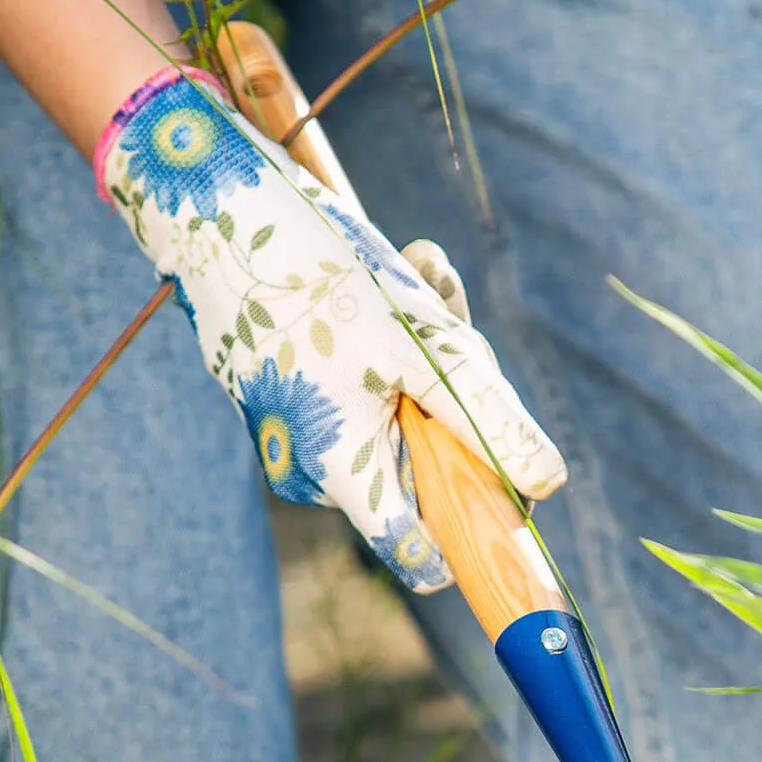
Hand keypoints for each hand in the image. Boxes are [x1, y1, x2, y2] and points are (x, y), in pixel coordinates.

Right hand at [96, 69, 565, 590]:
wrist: (213, 205)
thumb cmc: (318, 274)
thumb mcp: (423, 345)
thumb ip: (484, 420)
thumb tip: (548, 484)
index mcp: (342, 472)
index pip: (420, 557)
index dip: (474, 529)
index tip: (509, 483)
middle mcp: (315, 468)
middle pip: (428, 469)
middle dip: (457, 402)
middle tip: (449, 321)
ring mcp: (302, 433)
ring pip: (409, 416)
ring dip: (432, 356)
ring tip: (411, 278)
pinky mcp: (298, 396)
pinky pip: (377, 387)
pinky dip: (399, 341)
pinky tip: (393, 277)